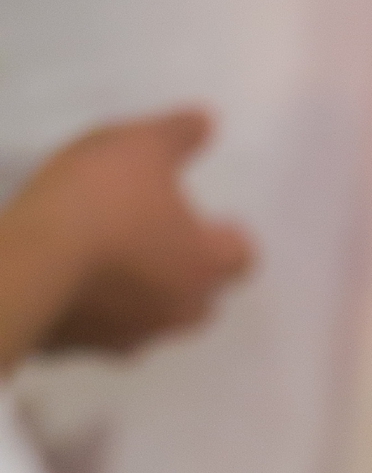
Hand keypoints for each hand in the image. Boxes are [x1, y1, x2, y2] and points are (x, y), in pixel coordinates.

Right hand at [0, 109, 254, 366]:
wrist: (28, 265)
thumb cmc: (98, 201)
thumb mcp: (139, 148)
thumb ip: (177, 136)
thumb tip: (209, 120)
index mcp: (206, 265)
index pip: (242, 259)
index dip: (229, 239)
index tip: (216, 223)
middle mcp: (181, 310)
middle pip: (202, 298)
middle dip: (189, 274)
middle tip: (162, 244)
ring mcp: (134, 337)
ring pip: (154, 320)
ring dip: (143, 296)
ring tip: (114, 266)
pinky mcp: (85, 351)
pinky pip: (101, 332)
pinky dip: (95, 312)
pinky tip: (70, 287)